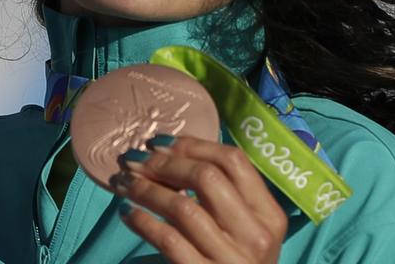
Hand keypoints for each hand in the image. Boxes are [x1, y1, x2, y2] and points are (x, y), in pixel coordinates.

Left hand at [110, 135, 287, 262]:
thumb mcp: (249, 231)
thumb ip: (228, 198)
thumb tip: (175, 154)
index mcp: (270, 215)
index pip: (235, 162)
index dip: (194, 145)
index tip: (161, 142)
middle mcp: (255, 235)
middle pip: (208, 178)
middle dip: (166, 164)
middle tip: (136, 160)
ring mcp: (230, 259)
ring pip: (183, 207)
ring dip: (147, 189)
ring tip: (124, 182)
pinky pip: (168, 240)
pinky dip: (143, 221)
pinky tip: (128, 213)